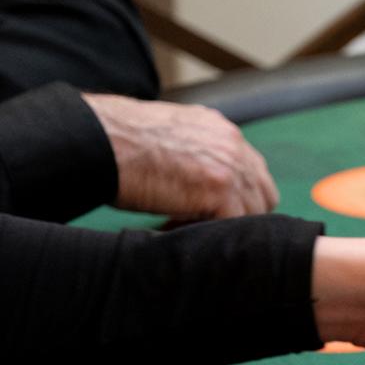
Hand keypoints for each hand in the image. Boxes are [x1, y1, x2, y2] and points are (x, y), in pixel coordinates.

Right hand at [82, 95, 277, 220]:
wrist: (101, 140)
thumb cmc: (120, 141)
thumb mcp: (170, 135)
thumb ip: (197, 152)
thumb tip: (200, 179)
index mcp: (221, 130)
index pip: (253, 172)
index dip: (236, 196)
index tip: (208, 209)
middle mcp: (232, 144)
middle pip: (263, 194)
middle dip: (240, 214)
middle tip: (203, 224)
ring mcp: (230, 167)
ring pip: (252, 213)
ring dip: (221, 225)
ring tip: (181, 225)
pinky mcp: (220, 190)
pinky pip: (232, 225)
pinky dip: (207, 234)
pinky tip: (171, 226)